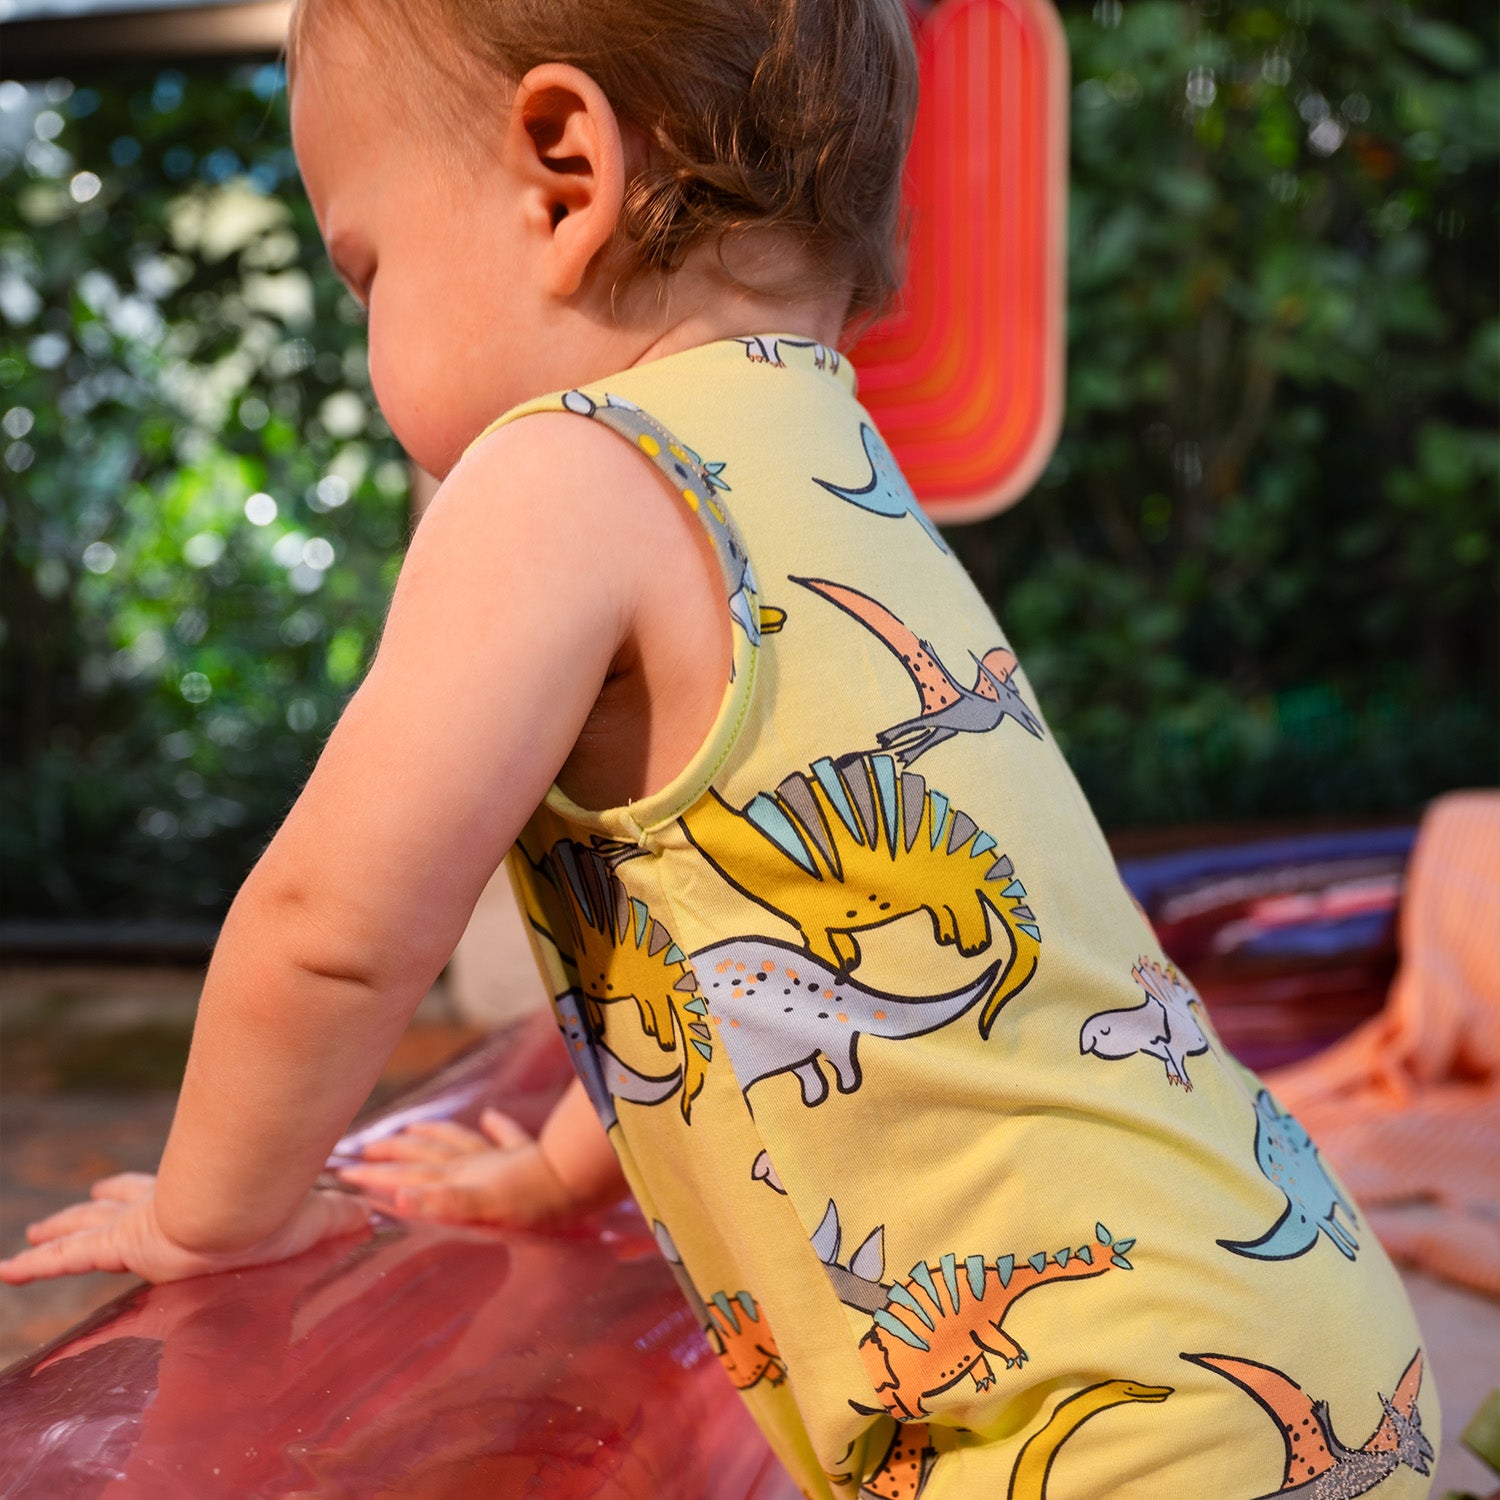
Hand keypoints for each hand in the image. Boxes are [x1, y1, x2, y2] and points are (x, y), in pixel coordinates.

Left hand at [0, 1172, 370, 1285]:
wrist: (249, 1209)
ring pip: (90, 1226)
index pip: (167, 1191)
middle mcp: (166, 1206)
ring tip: (31, 1236)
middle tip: (78, 1200)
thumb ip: (340, 1216)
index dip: (142, 1186)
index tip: (119, 1183)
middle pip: (123, 1202)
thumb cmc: (283, 1213)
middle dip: (98, 1203)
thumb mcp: (316, 1217)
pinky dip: (38, 1266)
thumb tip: (377, 1215)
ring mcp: (140, 1224)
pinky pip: (70, 1258)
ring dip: (61, 1229)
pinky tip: (6, 1271)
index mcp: (204, 1201)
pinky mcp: (122, 1246)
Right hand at [336, 1108, 577, 1224]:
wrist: (578, 1181)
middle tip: (364, 1150)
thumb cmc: (532, 1202)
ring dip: (431, 1135)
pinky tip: (490, 1116)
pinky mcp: (527, 1156)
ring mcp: (500, 1158)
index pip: (409, 1176)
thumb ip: (441, 1202)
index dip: (377, 1175)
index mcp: (459, 1178)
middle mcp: (474, 1164)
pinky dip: (496, 1126)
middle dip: (393, 1153)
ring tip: (412, 1128)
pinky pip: (507, 1136)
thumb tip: (399, 1196)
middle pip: (426, 1155)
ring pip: (457, 1141)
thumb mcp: (482, 1206)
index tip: (344, 1172)